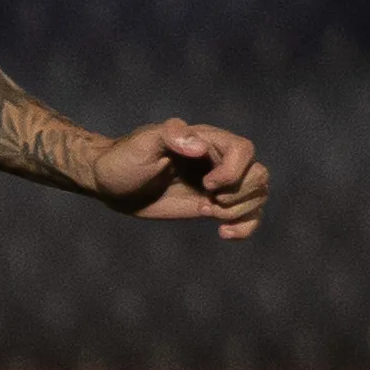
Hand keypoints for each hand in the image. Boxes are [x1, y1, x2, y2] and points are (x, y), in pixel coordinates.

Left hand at [88, 118, 267, 237]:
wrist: (111, 183)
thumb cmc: (123, 159)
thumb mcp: (142, 144)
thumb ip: (170, 136)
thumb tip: (200, 146)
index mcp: (206, 140)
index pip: (244, 150)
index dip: (234, 171)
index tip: (207, 184)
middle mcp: (218, 161)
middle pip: (258, 174)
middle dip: (239, 195)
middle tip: (209, 201)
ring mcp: (218, 184)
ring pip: (257, 195)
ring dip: (241, 211)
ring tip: (209, 213)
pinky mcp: (212, 204)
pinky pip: (246, 214)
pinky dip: (245, 226)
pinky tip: (224, 233)